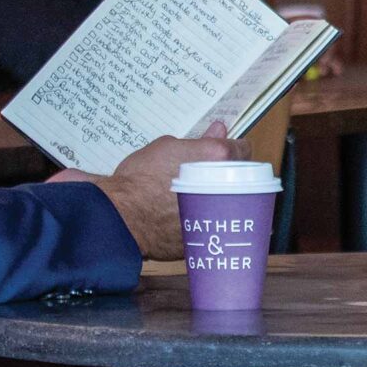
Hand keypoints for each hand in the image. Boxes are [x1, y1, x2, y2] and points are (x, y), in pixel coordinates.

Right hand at [62, 124, 242, 261]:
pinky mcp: (210, 236)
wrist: (122, 217)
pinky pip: (219, 225)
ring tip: (205, 198)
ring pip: (235, 203)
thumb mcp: (165, 148)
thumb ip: (197, 140)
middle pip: (242, 177)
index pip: (244, 149)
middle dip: (231, 176)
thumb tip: (218, 129)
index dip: (234, 150)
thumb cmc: (139, 179)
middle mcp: (224, 184)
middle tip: (212, 177)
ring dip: (226, 199)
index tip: (225, 155)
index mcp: (217, 157)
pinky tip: (196, 217)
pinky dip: (212, 220)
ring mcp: (219, 213)